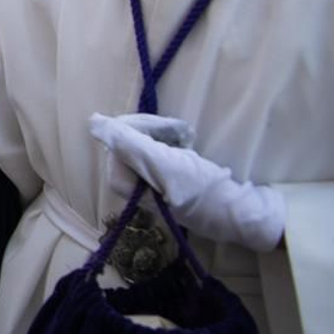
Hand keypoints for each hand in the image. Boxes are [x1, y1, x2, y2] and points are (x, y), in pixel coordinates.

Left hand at [88, 113, 284, 252]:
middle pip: (129, 138)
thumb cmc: (201, 189)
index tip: (164, 127)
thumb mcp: (163, 163)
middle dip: (155, 129)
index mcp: (122, 182)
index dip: (139, 127)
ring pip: (145, 139)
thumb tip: (93, 122)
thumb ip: (127, 143)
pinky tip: (188, 140)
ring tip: (187, 135)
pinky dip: (173, 139)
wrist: (240, 211)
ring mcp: (148, 178)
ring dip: (166, 131)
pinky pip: (158, 146)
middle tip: (181, 129)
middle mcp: (130, 181)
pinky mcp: (165, 173)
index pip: (117, 139)